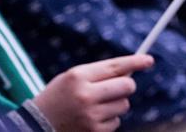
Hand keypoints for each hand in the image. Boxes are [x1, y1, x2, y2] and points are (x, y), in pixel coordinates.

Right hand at [30, 53, 153, 131]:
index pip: (115, 66)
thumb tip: (130, 71)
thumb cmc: (59, 97)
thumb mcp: (72, 77)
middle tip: (120, 87)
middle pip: (126, 87)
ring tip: (95, 107)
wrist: (36, 126)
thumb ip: (98, 73)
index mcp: (78, 77)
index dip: (135, 62)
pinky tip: (91, 120)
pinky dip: (109, 120)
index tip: (149, 60)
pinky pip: (116, 122)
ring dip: (115, 105)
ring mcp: (90, 117)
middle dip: (127, 86)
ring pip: (123, 105)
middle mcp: (85, 96)